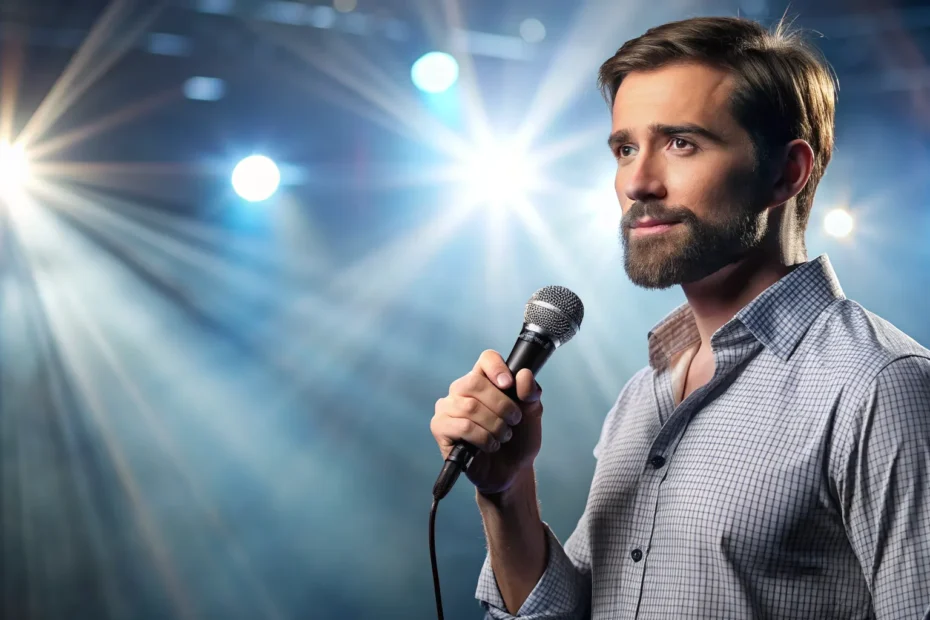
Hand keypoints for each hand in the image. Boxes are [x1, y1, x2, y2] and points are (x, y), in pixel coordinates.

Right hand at [431, 350, 542, 494]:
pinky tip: (490, 446)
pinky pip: (462, 426)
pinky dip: (483, 438)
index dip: (497, 368)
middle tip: (514, 421)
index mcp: (484, 379)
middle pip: (474, 382)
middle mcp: (462, 389)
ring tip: (503, 437)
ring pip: (469, 407)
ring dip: (494, 425)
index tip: (509, 385)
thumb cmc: (519, 439)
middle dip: (501, 404)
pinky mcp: (440, 427)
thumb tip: (523, 374)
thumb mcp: (532, 414)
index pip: (486, 359)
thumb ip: (531, 393)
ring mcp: (448, 407)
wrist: (512, 470)